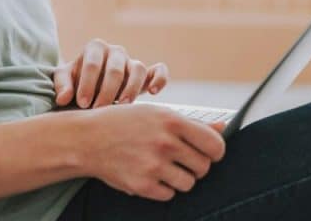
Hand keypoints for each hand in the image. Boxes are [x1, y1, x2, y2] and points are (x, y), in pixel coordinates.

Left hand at [53, 38, 168, 108]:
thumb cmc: (75, 83)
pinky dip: (160, 78)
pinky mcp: (146, 74)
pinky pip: (158, 71)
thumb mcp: (64, 80)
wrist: (88, 87)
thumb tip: (64, 98)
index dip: (88, 83)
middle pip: (115, 69)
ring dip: (131, 88)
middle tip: (99, 109)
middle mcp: (115, 52)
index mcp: (95, 48)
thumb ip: (62, 86)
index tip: (82, 103)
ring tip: (123, 105)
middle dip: (107, 91)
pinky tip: (153, 92)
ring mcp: (131, 62)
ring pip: (137, 69)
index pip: (93, 63)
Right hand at [81, 104, 226, 200]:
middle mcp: (165, 142)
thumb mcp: (157, 114)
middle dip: (196, 165)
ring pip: (188, 183)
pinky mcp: (142, 185)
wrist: (87, 139)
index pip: (214, 145)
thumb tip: (223, 127)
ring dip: (180, 178)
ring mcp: (153, 165)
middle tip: (181, 159)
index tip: (209, 153)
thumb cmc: (124, 123)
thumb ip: (192, 123)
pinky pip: (169, 195)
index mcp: (172, 120)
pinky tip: (150, 175)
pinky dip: (163, 188)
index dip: (215, 152)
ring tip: (164, 167)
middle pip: (203, 167)